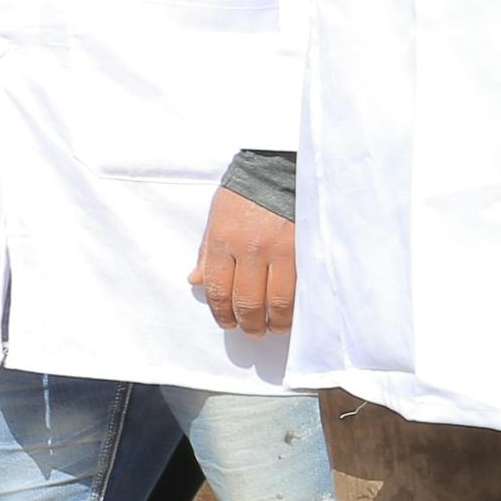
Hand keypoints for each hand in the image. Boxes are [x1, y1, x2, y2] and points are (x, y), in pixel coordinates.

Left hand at [190, 188, 299, 336]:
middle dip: (248, 323)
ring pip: (276, 301)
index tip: (228, 323)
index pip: (218, 290)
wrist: (278, 169)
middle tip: (251, 331)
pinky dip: (296, 307)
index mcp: (222, 241)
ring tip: (273, 328)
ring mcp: (280, 251)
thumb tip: (195, 281)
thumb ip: (207, 253)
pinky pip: (300, 288)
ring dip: (274, 322)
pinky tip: (293, 314)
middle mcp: (249, 249)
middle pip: (247, 301)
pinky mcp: (306, 249)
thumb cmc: (244, 194)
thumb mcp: (215, 219)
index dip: (222, 313)